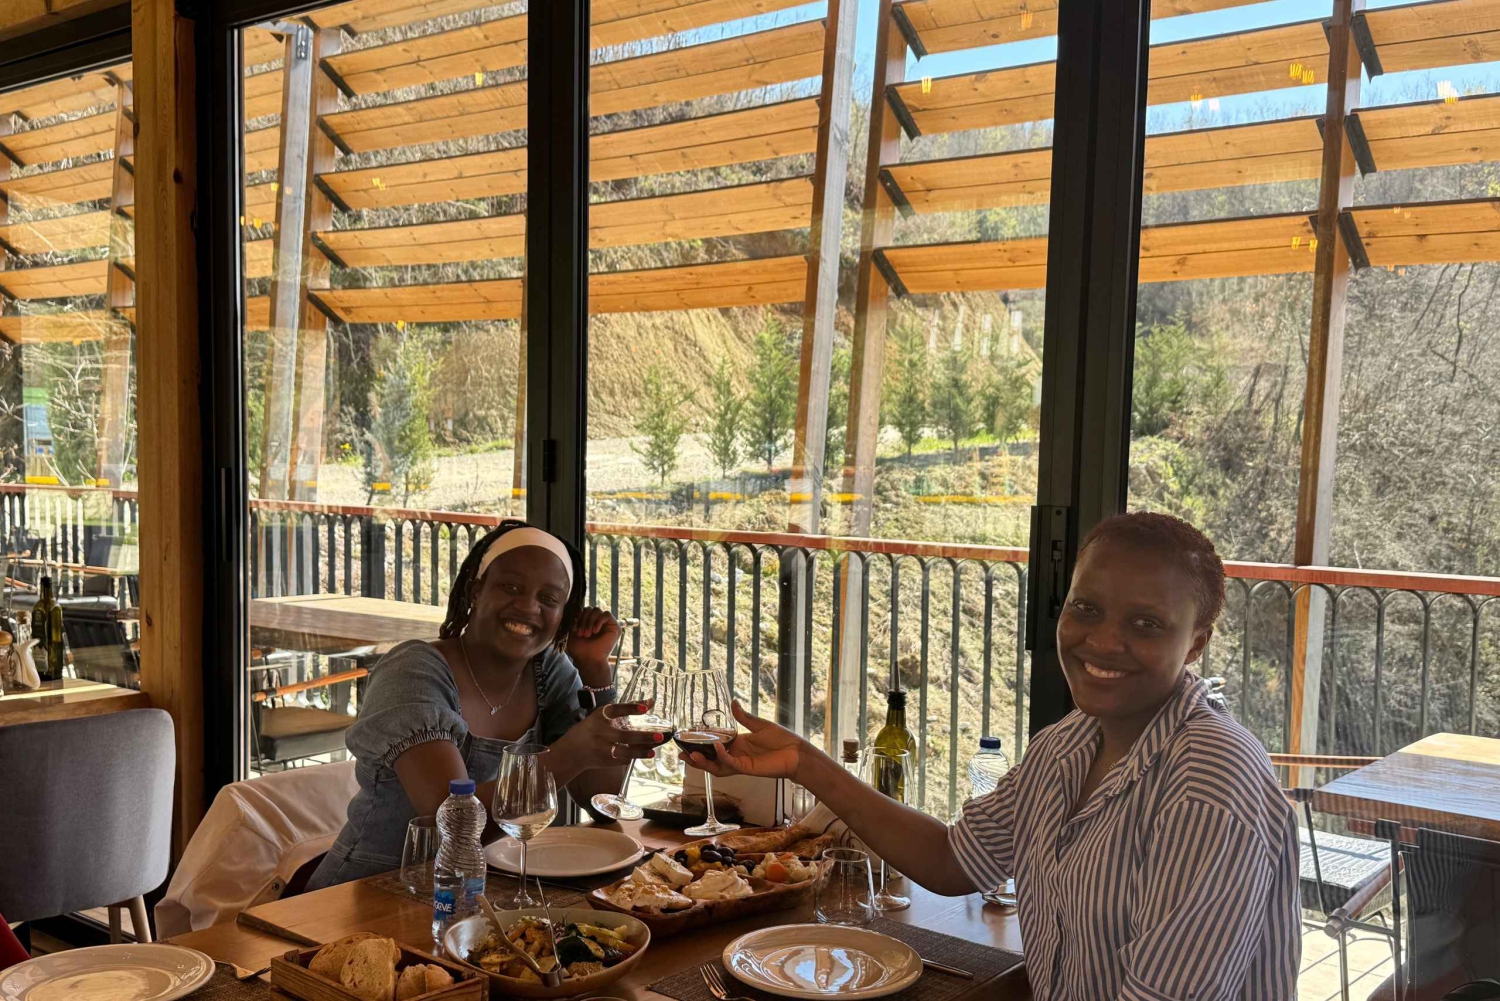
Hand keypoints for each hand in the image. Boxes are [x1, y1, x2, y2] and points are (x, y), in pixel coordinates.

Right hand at [550, 698, 662, 775]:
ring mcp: (603, 747)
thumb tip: (652, 701)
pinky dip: (635, 756)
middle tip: (659, 736)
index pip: (618, 710)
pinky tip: (647, 754)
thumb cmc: (592, 729)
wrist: (572, 751)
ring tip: (654, 751)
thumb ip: (627, 709)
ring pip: (624, 751)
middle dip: (643, 737)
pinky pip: (623, 759)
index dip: (632, 708)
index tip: (646, 708)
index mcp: (601, 716)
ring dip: (641, 751)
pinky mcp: (605, 760)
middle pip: (624, 735)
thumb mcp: (604, 715)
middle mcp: (601, 731)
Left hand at [565, 608, 620, 684]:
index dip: (578, 617)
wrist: (588, 660)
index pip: (584, 610)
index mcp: (589, 623)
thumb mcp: (573, 632)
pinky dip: (598, 621)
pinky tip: (595, 631)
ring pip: (597, 610)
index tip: (574, 629)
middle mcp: (598, 622)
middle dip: (583, 620)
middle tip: (582, 634)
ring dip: (590, 621)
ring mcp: (607, 624)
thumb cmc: (580, 650)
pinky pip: (606, 614)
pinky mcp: (615, 627)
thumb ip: (575, 619)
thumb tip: (576, 608)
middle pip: (590, 609)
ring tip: (587, 634)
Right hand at [686, 701, 806, 779]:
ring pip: (717, 766)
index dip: (702, 742)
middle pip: (711, 759)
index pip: (715, 744)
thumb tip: (732, 702)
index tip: (688, 736)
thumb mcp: (760, 725)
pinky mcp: (748, 769)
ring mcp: (741, 763)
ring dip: (703, 762)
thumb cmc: (782, 739)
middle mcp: (737, 755)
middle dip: (696, 757)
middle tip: (681, 752)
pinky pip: (731, 764)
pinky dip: (722, 757)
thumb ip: (744, 717)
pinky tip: (716, 747)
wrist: (797, 752)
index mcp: (738, 744)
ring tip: (690, 755)